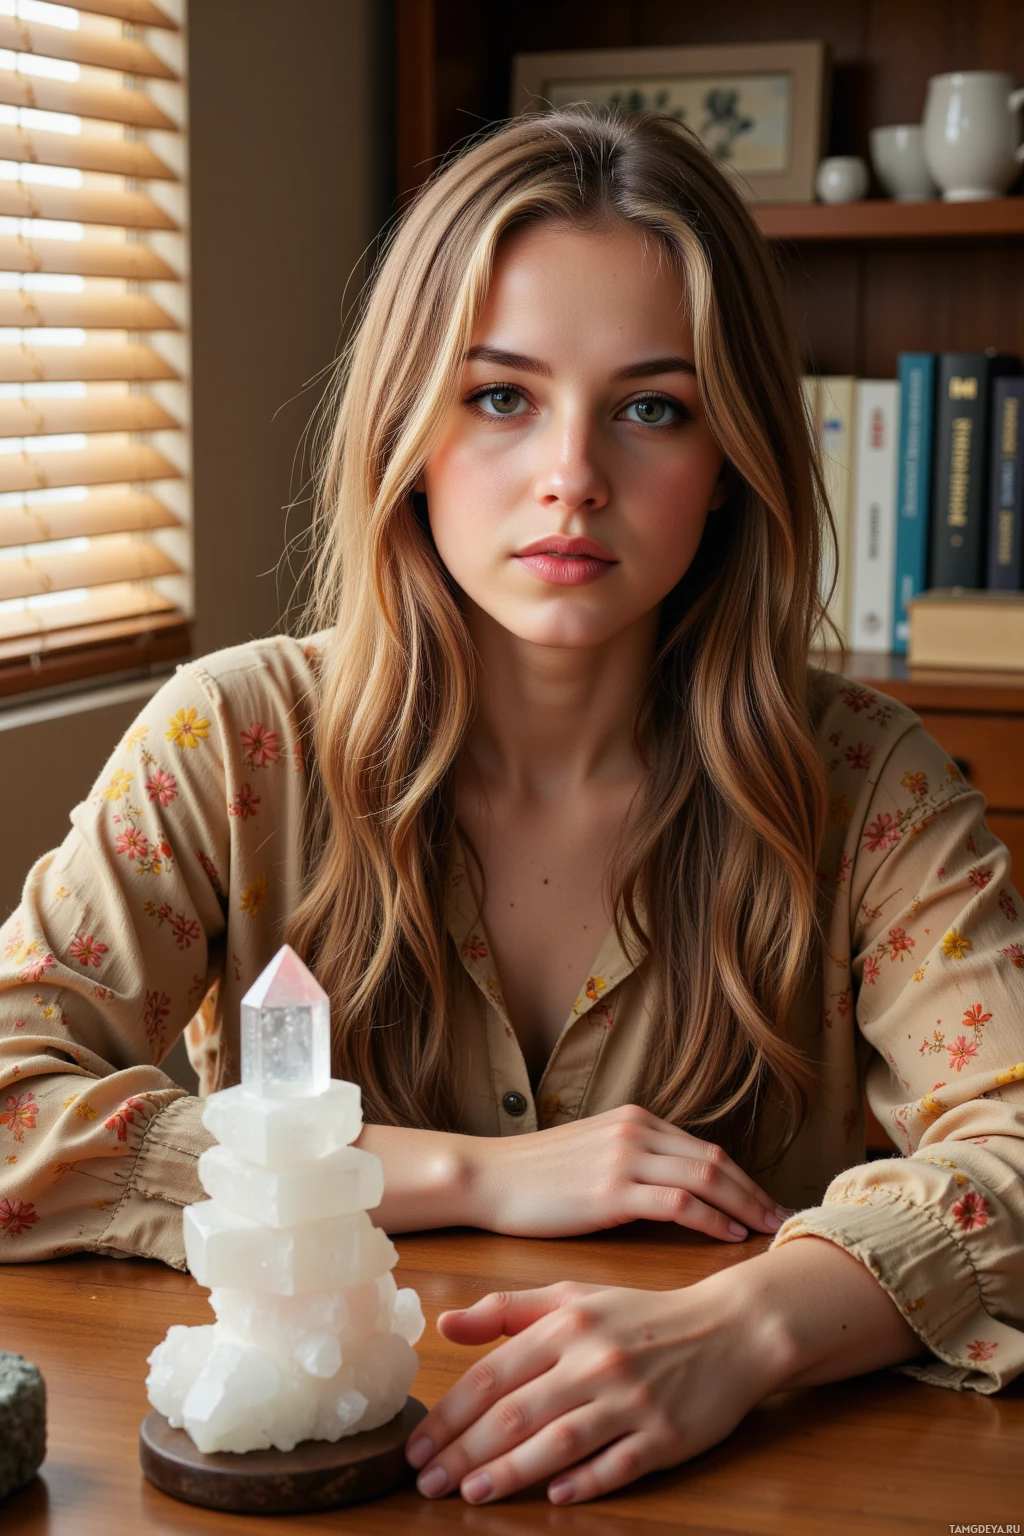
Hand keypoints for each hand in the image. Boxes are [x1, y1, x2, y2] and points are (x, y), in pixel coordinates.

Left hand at [405, 1275, 783, 1504]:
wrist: (731, 1329)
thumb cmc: (643, 1316)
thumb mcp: (575, 1297)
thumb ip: (508, 1310)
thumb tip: (444, 1324)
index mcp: (568, 1326)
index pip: (493, 1376)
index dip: (450, 1415)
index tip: (418, 1445)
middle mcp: (596, 1361)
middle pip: (515, 1414)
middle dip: (463, 1453)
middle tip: (426, 1482)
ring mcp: (632, 1400)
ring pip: (558, 1442)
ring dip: (509, 1473)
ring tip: (470, 1494)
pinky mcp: (666, 1435)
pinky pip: (618, 1465)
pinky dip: (584, 1482)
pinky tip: (553, 1496)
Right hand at [470, 1103, 791, 1240]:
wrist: (488, 1177)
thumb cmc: (535, 1176)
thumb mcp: (592, 1154)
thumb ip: (633, 1161)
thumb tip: (674, 1189)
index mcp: (635, 1120)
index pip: (705, 1149)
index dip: (743, 1178)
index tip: (767, 1204)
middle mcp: (636, 1130)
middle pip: (716, 1160)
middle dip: (755, 1192)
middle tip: (785, 1220)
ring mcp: (624, 1158)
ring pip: (705, 1177)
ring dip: (744, 1206)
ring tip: (769, 1231)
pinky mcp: (611, 1191)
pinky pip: (678, 1202)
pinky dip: (711, 1219)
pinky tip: (728, 1236)